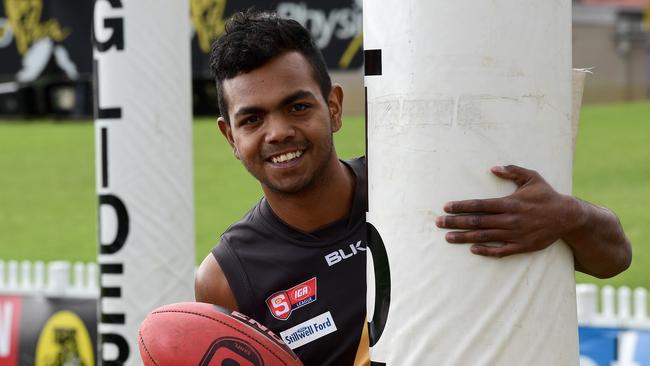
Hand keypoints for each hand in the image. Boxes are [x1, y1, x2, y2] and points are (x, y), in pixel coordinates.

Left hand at [435, 165, 578, 257]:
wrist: (568, 217)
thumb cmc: (546, 195)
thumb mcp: (532, 177)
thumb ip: (512, 171)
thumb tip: (493, 168)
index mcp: (510, 202)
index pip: (479, 205)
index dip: (461, 206)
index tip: (446, 207)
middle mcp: (510, 219)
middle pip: (477, 221)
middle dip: (456, 222)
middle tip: (438, 223)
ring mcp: (515, 234)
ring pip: (485, 236)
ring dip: (465, 237)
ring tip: (448, 237)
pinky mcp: (521, 246)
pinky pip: (501, 251)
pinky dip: (486, 250)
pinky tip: (472, 249)